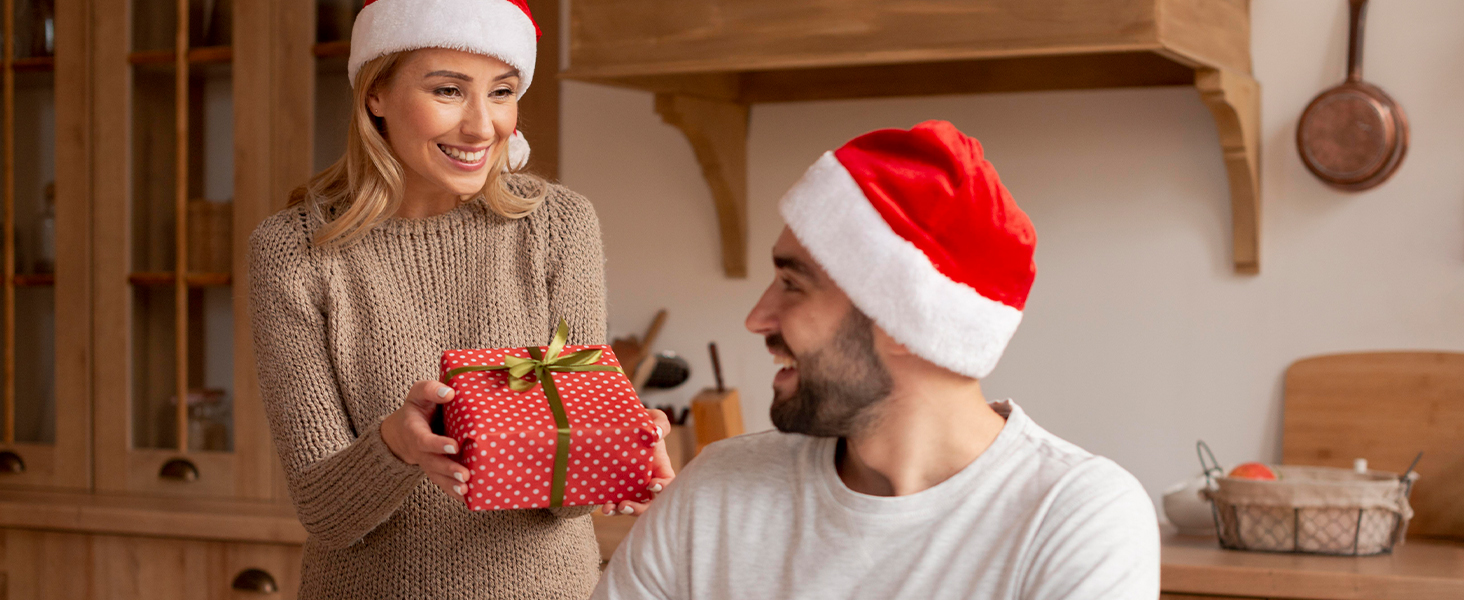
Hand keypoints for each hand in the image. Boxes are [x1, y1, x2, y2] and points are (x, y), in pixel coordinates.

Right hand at [381, 380, 469, 500]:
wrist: (404, 430)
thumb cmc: (417, 408)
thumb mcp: (419, 393)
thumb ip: (431, 390)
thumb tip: (449, 393)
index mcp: (415, 431)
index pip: (424, 440)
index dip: (438, 444)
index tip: (455, 446)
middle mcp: (420, 452)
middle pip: (433, 464)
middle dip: (448, 470)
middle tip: (465, 475)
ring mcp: (428, 463)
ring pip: (438, 477)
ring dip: (451, 485)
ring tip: (466, 490)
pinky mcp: (437, 471)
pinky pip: (444, 484)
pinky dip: (454, 492)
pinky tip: (469, 498)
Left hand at [601, 408, 676, 515]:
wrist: (617, 423)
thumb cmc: (641, 421)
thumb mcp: (654, 418)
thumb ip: (661, 424)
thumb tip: (656, 433)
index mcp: (660, 468)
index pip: (668, 484)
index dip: (663, 489)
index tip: (651, 484)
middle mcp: (648, 481)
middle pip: (650, 503)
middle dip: (640, 509)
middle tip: (625, 505)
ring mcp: (632, 487)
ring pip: (632, 506)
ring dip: (622, 512)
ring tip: (609, 509)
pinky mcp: (617, 488)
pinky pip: (616, 503)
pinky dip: (611, 508)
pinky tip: (604, 506)